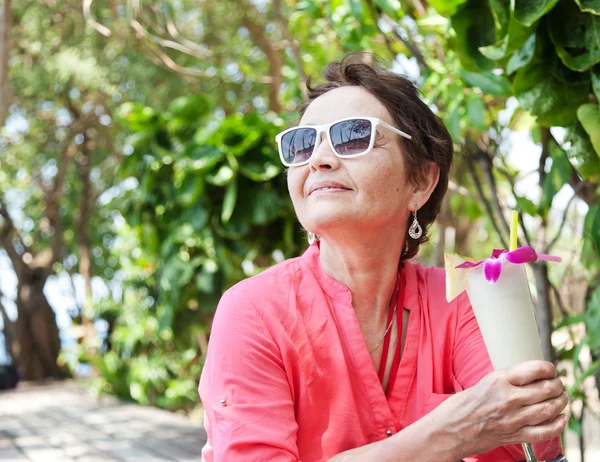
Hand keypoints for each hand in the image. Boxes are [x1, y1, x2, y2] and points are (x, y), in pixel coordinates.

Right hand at [433, 360, 568, 457]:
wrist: (449, 430)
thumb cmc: (461, 406)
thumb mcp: (483, 383)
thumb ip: (505, 381)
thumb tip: (527, 378)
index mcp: (498, 381)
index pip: (535, 370)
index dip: (549, 369)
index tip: (551, 369)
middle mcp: (508, 399)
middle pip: (546, 390)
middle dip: (558, 386)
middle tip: (558, 384)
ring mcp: (513, 419)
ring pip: (549, 409)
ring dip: (560, 402)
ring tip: (561, 398)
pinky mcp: (514, 436)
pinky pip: (544, 432)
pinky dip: (557, 425)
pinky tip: (561, 418)